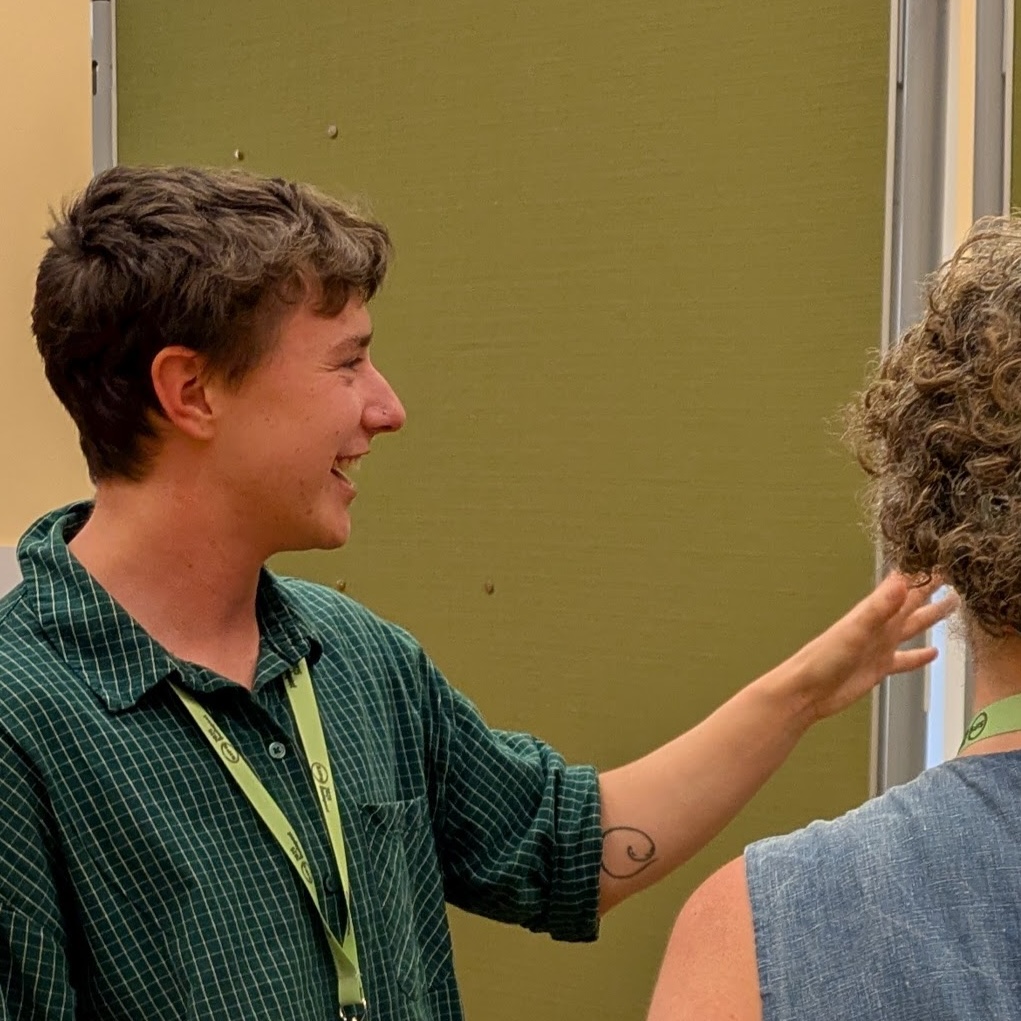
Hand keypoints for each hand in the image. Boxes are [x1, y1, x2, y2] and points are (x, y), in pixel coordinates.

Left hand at [779, 572, 958, 724]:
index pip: (905, 586)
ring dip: (930, 617)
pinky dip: (919, 656)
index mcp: (875, 612)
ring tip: (952, 605)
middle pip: (912, 603)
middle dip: (931, 589)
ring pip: (912, 627)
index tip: (943, 555)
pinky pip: (905, 659)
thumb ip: (879, 607)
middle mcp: (880, 626)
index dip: (923, 572)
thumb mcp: (855, 630)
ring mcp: (880, 646)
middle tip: (955, 575)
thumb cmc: (824, 658)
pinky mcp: (880, 667)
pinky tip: (933, 653)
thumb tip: (902, 581)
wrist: (807, 690)